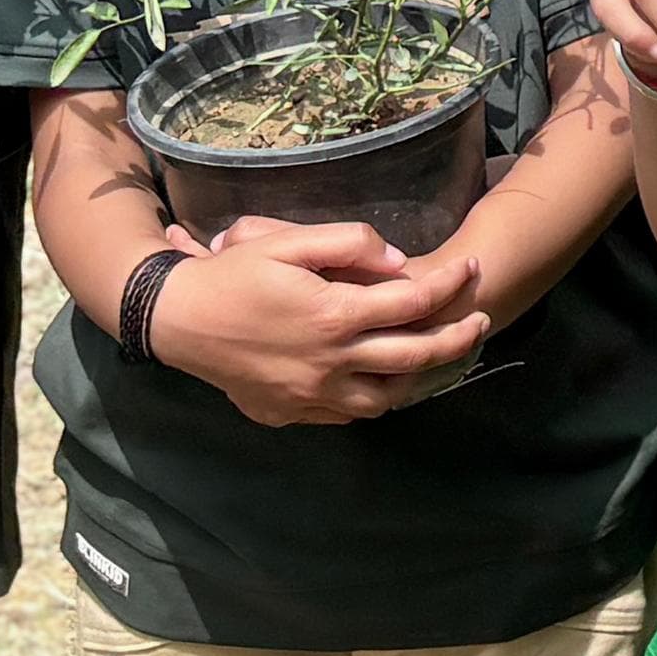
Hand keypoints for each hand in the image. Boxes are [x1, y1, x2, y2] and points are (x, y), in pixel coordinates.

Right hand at [144, 219, 488, 425]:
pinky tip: (384, 379)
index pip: (413, 303)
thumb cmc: (231, 274)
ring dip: (420, 379)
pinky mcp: (291, 413)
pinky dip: (374, 398)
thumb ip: (347, 244)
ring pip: (386, 398)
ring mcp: (311, 395)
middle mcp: (330, 363)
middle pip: (414, 357)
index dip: (449, 285)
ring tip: (441, 357)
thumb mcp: (285, 240)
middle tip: (481, 320)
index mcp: (333, 315)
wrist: (175, 321)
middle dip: (456, 339)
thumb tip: (397, 262)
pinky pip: (347, 414)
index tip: (472, 270)